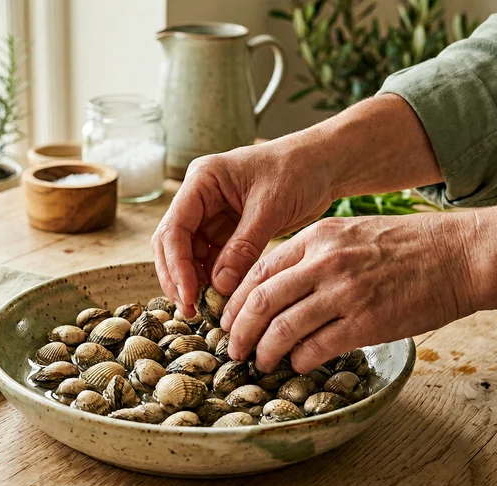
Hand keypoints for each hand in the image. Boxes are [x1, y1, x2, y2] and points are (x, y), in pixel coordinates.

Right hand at [150, 142, 334, 314]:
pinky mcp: (228, 231)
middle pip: (173, 243)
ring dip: (196, 282)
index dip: (177, 264)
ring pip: (190, 255)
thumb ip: (243, 247)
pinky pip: (212, 259)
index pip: (174, 227)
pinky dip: (214, 279)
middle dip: (179, 278)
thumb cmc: (298, 170)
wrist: (324, 164)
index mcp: (202, 181)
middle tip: (191, 310)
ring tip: (207, 309)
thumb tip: (219, 286)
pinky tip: (222, 297)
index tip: (189, 294)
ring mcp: (212, 215)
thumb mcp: (270, 208)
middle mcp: (200, 198)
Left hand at [220, 199, 496, 373]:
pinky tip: (297, 365)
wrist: (461, 255)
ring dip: (265, 351)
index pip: (259, 270)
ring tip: (261, 363)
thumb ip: (316, 256)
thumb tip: (282, 288)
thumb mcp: (353, 235)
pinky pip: (317, 347)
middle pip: (261, 301)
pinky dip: (300, 360)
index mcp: (318, 238)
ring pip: (282, 327)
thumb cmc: (410, 247)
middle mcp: (325, 262)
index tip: (228, 319)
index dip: (236, 300)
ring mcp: (345, 292)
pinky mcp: (366, 322)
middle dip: (239, 331)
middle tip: (233, 349)